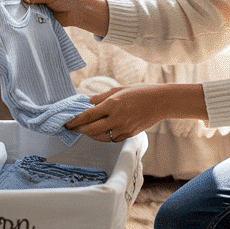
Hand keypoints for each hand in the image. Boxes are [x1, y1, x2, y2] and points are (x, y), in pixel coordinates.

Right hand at [7, 0, 107, 35]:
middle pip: (16, 5)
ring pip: (21, 15)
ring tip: (20, 20)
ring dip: (20, 17)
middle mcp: (31, 1)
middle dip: (14, 8)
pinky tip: (26, 26)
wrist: (76, 11)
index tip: (12, 0)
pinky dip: (27, 25)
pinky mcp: (38, 22)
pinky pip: (29, 24)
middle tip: (15, 12)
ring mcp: (34, 12)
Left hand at [65, 82, 207, 142]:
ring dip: (90, 134)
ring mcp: (124, 128)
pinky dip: (104, 135)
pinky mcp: (129, 134)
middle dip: (79, 130)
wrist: (162, 102)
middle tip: (71, 128)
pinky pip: (112, 138)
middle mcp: (117, 118)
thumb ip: (100, 97)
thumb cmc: (141, 92)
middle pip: (91, 129)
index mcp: (113, 104)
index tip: (67, 123)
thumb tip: (85, 101)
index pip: (88, 115)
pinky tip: (101, 130)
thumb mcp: (119, 90)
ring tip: (85, 129)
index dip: (75, 121)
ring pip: (100, 137)